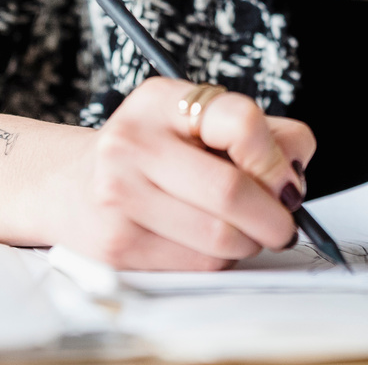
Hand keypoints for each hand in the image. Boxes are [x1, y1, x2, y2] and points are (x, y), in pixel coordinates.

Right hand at [36, 79, 314, 269]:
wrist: (68, 185)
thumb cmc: (152, 152)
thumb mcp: (196, 121)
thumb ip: (261, 133)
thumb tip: (299, 166)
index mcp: (161, 102)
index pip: (240, 122)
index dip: (276, 158)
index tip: (286, 179)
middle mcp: (133, 144)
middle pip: (232, 191)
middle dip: (275, 216)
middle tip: (285, 221)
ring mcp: (119, 197)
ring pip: (220, 238)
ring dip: (250, 241)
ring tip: (245, 230)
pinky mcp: (117, 247)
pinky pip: (198, 265)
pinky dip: (220, 260)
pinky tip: (208, 242)